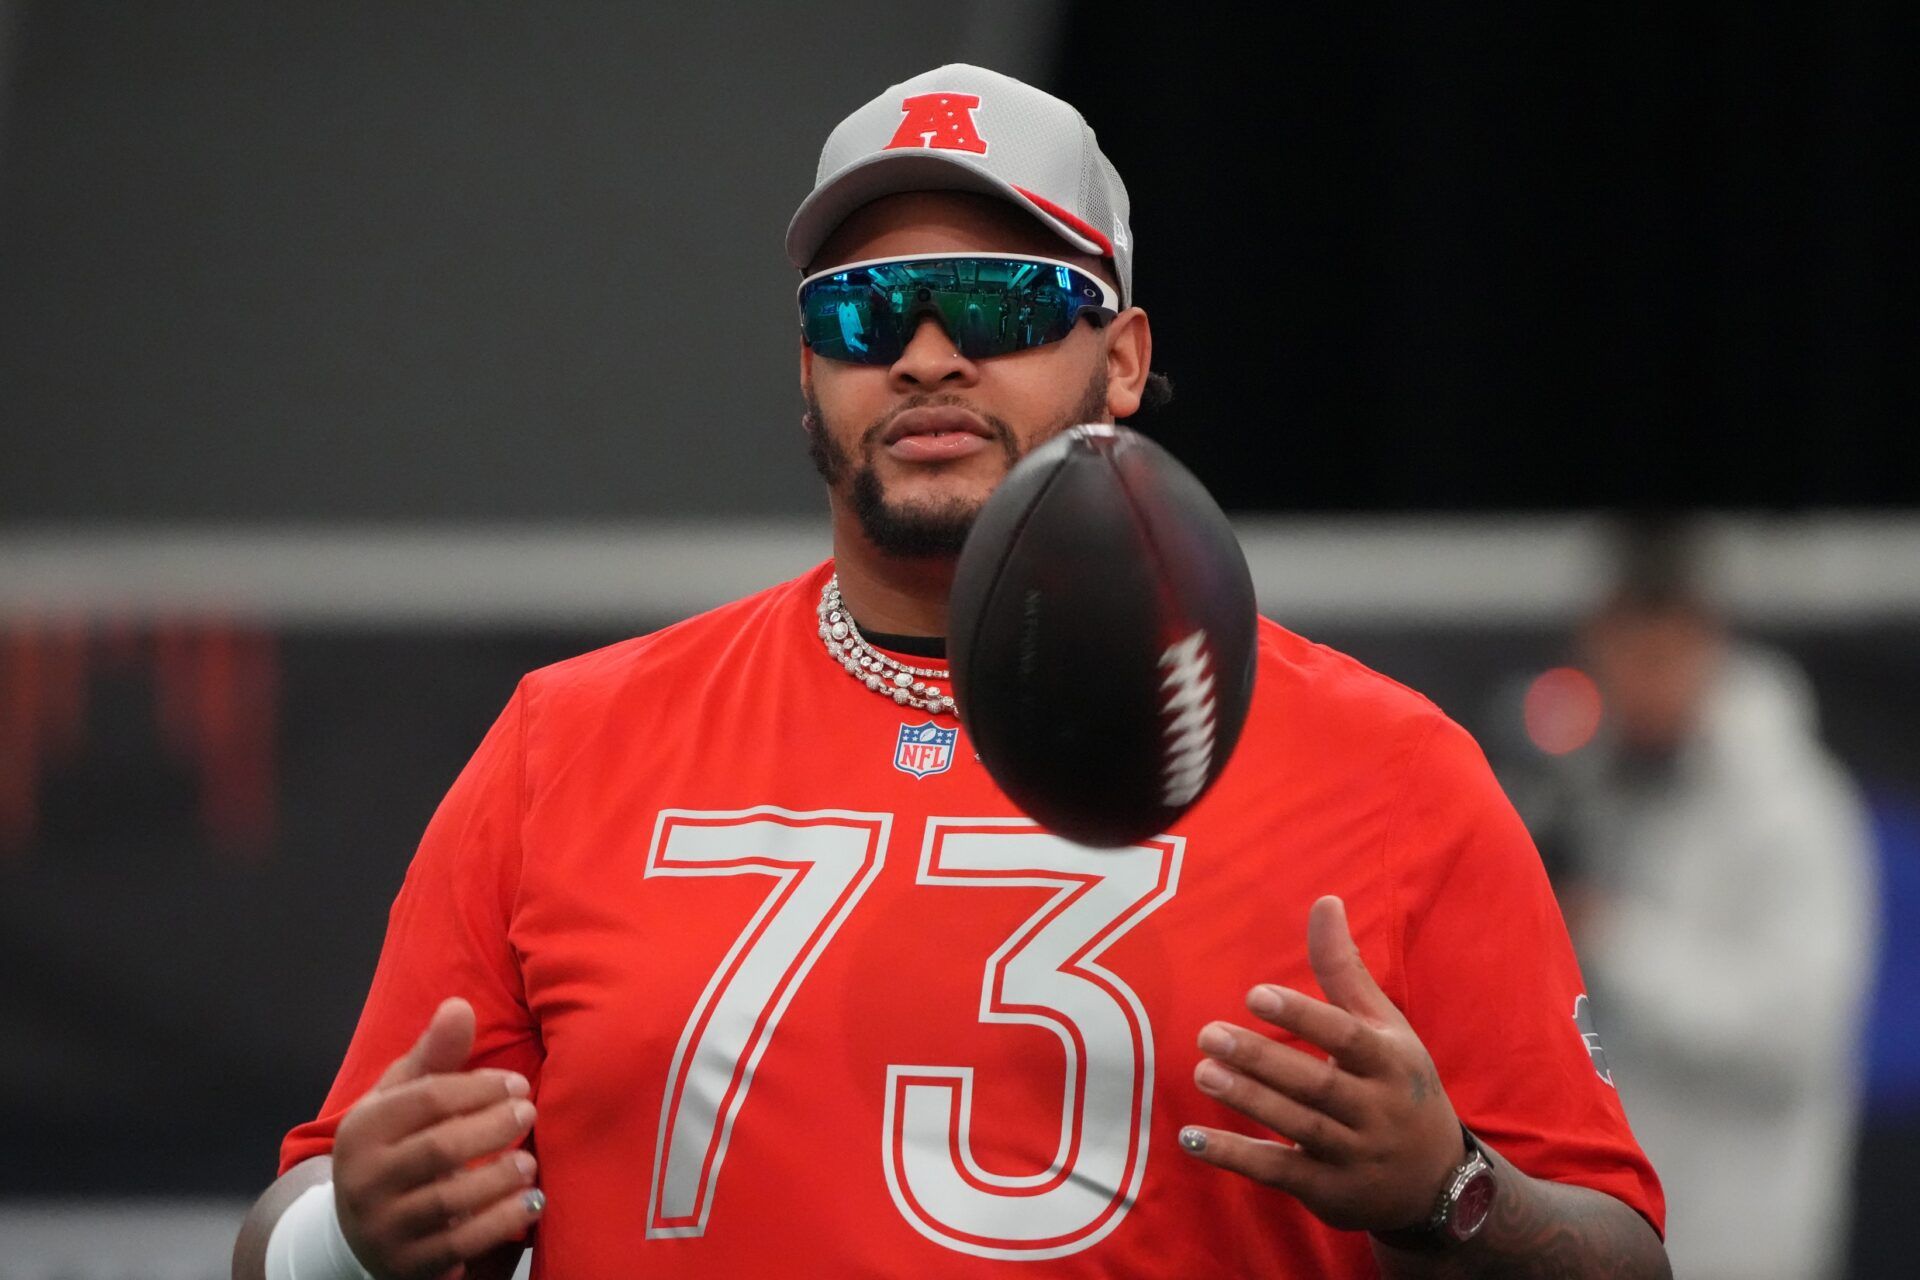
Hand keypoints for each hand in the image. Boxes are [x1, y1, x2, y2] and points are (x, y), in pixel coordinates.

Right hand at [331, 998, 543, 1279]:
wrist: (358, 1229)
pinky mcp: (405, 1264)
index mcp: (362, 1128)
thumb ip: (433, 1055)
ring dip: (500, 1179)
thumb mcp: (401, 1098)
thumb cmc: (393, 1146)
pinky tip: (529, 1203)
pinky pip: (458, 1244)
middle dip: (493, 1128)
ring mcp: (382, 1226)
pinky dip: (499, 1223)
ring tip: (530, 1162)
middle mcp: (364, 1179)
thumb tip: (460, 1005)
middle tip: (529, 1114)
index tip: (518, 1085)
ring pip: (449, 1200)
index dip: (480, 1088)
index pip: (427, 1099)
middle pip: (440, 1148)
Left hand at [1178, 896, 1464, 1233]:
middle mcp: (1376, 1110)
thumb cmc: (1399, 1086)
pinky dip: (1234, 1156)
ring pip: (1297, 1127)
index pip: (1345, 1037)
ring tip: (1202, 1072)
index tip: (1254, 994)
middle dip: (1262, 1060)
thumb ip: (1346, 970)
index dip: (1302, 1017)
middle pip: (1316, 1085)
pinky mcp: (1327, 1190)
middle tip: (1208, 1034)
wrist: (1436, 1183)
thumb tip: (1325, 900)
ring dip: (1248, 1101)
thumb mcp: (1384, 1029)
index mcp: (1391, 1063)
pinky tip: (1191, 1137)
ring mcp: (1353, 1155)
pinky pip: (1277, 1171)